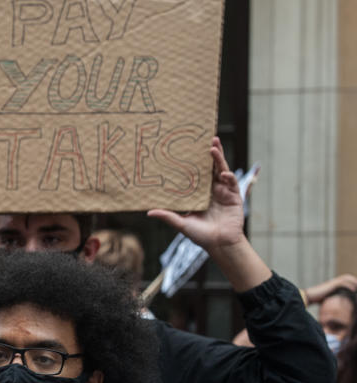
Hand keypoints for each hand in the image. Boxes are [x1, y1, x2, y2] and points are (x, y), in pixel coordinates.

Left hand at [147, 137, 243, 252]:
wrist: (220, 245)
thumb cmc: (200, 235)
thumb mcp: (182, 223)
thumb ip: (168, 216)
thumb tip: (149, 212)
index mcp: (199, 193)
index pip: (197, 173)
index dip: (194, 160)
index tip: (188, 147)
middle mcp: (212, 190)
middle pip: (210, 167)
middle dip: (210, 152)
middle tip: (207, 137)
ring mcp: (224, 192)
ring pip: (221, 170)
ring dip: (218, 159)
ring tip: (213, 147)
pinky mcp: (234, 197)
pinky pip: (231, 183)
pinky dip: (228, 177)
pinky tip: (223, 174)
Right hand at [304, 274, 356, 304]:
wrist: (309, 296)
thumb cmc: (316, 299)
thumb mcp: (326, 298)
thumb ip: (333, 298)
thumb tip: (338, 305)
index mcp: (332, 284)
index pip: (344, 280)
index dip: (351, 282)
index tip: (356, 288)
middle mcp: (333, 282)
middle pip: (346, 277)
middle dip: (354, 280)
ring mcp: (332, 282)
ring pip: (346, 278)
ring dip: (353, 281)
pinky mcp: (331, 285)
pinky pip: (343, 283)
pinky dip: (349, 285)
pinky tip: (353, 289)